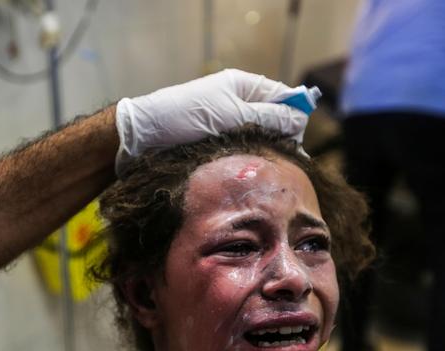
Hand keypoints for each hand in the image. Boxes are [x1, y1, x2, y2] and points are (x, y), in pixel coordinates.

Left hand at [115, 69, 309, 171]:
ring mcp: (226, 123)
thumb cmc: (186, 117)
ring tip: (268, 168)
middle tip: (285, 160)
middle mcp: (237, 102)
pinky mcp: (216, 142)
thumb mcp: (231, 115)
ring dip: (264, 151)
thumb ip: (267, 117)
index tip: (299, 139)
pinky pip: (241, 150)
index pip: (281, 96)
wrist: (144, 136)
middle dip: (280, 137)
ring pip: (258, 138)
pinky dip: (248, 159)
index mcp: (242, 86)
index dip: (294, 115)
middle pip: (272, 119)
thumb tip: (300, 120)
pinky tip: (250, 171)